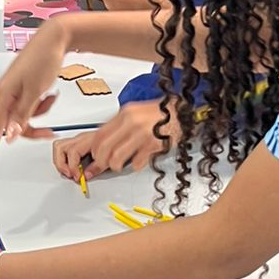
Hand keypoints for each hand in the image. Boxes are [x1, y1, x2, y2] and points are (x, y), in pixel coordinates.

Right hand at [0, 19, 71, 163]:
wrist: (54, 38)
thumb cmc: (43, 58)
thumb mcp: (35, 92)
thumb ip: (22, 115)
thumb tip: (9, 134)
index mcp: (4, 93)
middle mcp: (6, 92)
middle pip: (12, 123)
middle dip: (31, 128)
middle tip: (48, 132)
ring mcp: (15, 89)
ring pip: (22, 114)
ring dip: (38, 114)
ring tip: (49, 100)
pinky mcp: (24, 86)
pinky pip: (29, 105)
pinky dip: (40, 104)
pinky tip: (48, 95)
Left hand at [52, 101, 172, 180]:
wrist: (184, 112)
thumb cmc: (161, 113)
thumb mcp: (136, 112)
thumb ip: (120, 124)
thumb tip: (105, 141)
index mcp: (126, 113)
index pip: (100, 134)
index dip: (95, 149)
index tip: (95, 155)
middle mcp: (132, 122)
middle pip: (105, 147)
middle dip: (101, 161)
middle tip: (104, 165)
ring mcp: (143, 134)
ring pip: (117, 157)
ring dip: (115, 165)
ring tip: (119, 165)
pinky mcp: (153, 146)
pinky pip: (136, 162)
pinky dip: (134, 165)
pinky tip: (138, 161)